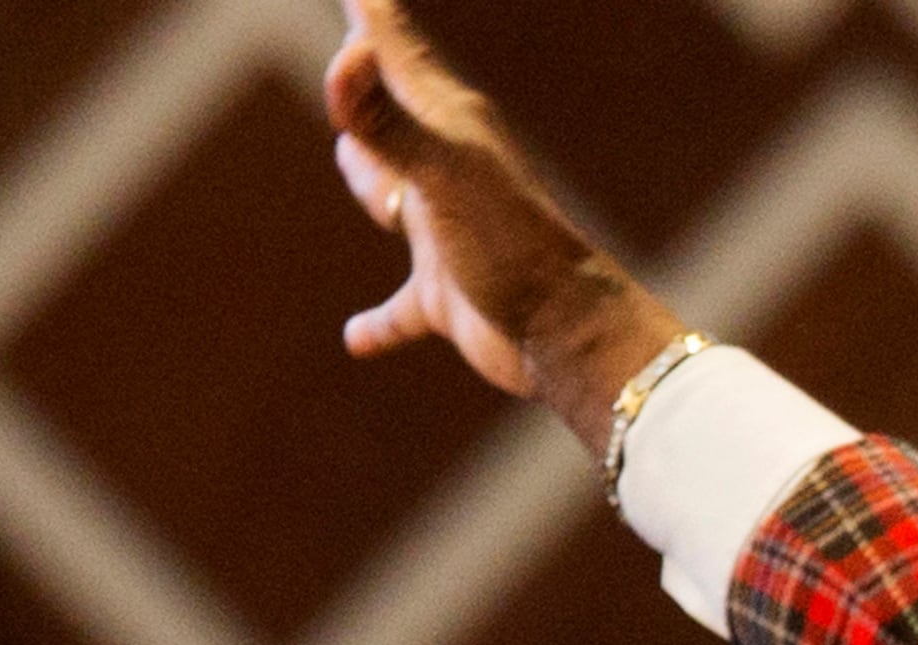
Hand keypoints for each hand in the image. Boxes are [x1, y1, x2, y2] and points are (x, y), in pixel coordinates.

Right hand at [323, 0, 685, 452]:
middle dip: (361, 95)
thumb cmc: (514, 246)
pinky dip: (380, 323)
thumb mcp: (443, 174)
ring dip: (368, 186)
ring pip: (384, 195)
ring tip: (365, 175)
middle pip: (383, 118)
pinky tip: (357, 340)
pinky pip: (399, 310)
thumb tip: (347, 58)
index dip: (371, 17)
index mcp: (447, 128)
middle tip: (358, 52)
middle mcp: (444, 172)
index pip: (395, 54)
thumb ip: (390, 120)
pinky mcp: (447, 298)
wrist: (570, 334)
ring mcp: (444, 233)